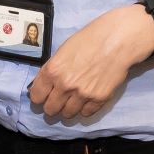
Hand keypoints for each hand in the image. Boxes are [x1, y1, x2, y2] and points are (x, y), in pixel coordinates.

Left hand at [27, 5, 153, 121]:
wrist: (117, 40)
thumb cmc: (90, 39)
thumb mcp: (63, 51)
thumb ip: (53, 70)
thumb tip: (45, 85)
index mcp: (52, 71)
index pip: (36, 96)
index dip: (39, 97)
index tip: (43, 97)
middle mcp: (65, 85)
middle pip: (50, 109)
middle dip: (52, 106)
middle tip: (57, 101)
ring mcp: (82, 94)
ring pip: (67, 114)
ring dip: (68, 109)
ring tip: (72, 101)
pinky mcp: (99, 99)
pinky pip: (86, 113)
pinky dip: (84, 109)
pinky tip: (86, 100)